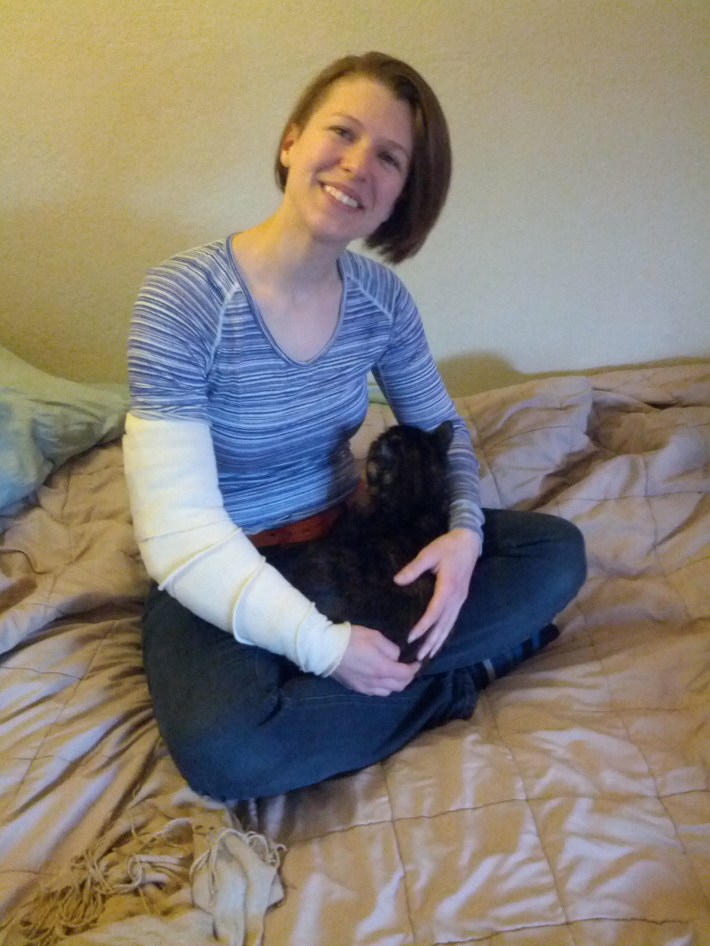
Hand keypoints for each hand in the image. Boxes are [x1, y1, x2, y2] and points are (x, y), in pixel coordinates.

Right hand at [332, 625, 420, 695]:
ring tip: (395, 674)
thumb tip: (396, 657)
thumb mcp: (375, 637)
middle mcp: (376, 683)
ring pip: (388, 692)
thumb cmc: (352, 639)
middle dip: (408, 678)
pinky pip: (376, 692)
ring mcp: (365, 688)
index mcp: (383, 669)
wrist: (326, 649)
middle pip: (399, 686)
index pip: (406, 674)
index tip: (418, 662)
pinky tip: (381, 678)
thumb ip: (390, 648)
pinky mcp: (356, 689)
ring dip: (396, 684)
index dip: (415, 669)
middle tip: (409, 668)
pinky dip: (383, 687)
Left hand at [394, 528, 480, 661]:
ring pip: (450, 625)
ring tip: (428, 655)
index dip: (423, 627)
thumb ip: (414, 568)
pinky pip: (452, 620)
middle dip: (431, 642)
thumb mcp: (429, 553)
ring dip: (439, 641)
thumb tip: (397, 581)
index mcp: (448, 587)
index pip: (434, 613)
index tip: (411, 637)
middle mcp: (456, 598)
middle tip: (419, 658)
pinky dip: (445, 633)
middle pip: (443, 625)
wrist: (469, 542)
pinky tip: (438, 641)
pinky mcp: (461, 599)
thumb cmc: (447, 546)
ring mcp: (460, 600)